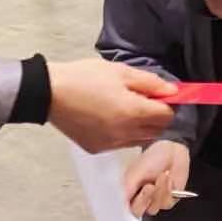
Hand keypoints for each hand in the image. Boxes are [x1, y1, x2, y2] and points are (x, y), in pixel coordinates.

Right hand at [48, 59, 176, 152]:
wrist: (49, 93)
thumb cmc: (83, 77)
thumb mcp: (120, 71)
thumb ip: (150, 83)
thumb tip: (173, 92)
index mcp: (132, 112)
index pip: (167, 116)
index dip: (168, 104)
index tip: (161, 94)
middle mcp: (124, 133)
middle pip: (157, 130)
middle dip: (156, 116)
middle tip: (143, 98)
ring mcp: (110, 144)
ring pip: (140, 139)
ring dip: (141, 126)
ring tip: (124, 107)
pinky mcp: (97, 148)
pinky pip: (121, 143)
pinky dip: (123, 133)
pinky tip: (108, 117)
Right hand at [123, 140, 189, 215]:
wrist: (174, 152)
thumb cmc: (153, 158)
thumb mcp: (136, 171)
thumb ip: (127, 187)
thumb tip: (120, 201)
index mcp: (128, 190)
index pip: (122, 207)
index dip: (124, 208)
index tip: (131, 200)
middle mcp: (139, 198)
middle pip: (137, 211)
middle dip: (144, 198)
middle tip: (149, 185)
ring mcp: (153, 201)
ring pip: (153, 208)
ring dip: (159, 191)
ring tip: (162, 175)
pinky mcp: (167, 201)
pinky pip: (166, 204)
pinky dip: (168, 190)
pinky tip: (169, 178)